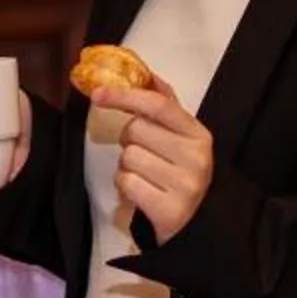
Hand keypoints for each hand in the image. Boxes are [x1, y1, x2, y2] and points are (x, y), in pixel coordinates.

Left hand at [99, 77, 211, 240]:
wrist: (198, 225)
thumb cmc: (180, 173)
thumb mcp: (181, 138)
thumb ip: (163, 105)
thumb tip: (145, 72)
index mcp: (198, 134)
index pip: (158, 105)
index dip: (125, 96)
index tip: (98, 93)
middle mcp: (196, 157)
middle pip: (136, 131)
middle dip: (129, 140)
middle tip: (144, 153)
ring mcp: (185, 185)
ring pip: (128, 157)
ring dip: (127, 166)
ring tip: (146, 176)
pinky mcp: (169, 210)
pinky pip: (126, 183)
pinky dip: (126, 187)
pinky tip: (143, 192)